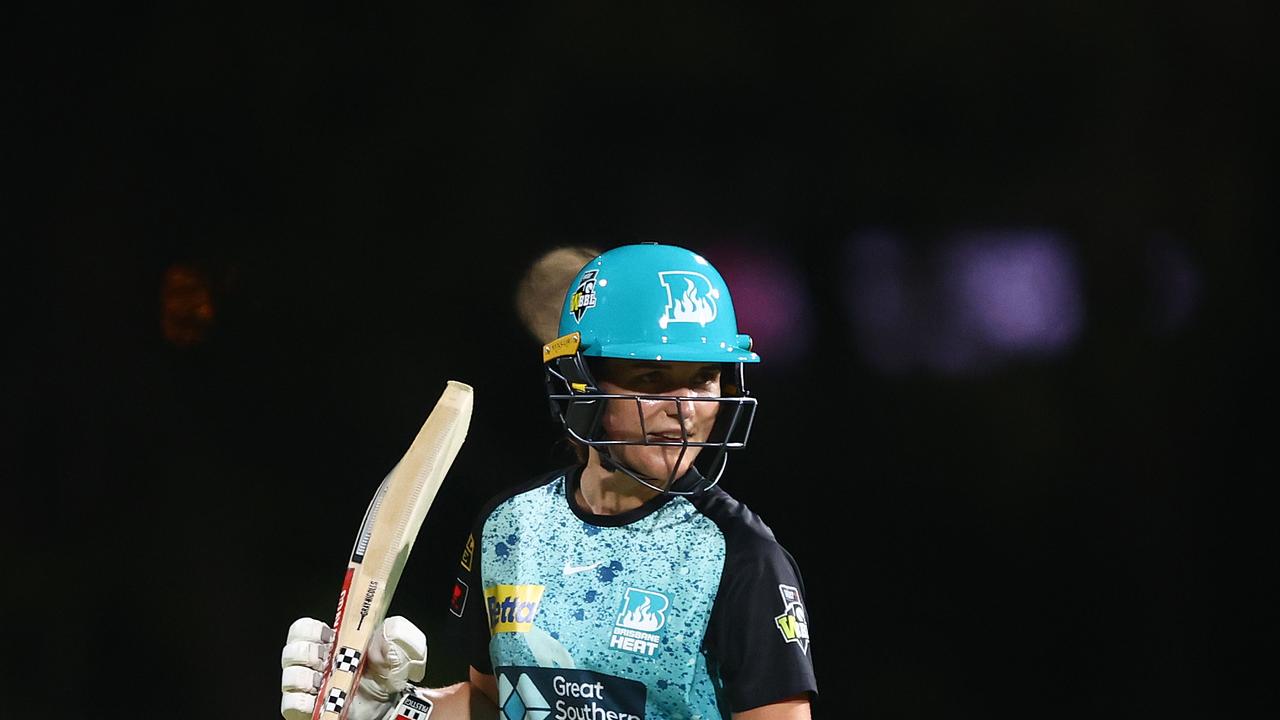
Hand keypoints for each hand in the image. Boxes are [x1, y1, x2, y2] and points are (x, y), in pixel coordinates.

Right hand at [280, 616, 427, 719]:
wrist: (389, 707)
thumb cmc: (385, 676)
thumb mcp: (397, 652)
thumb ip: (395, 636)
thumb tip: (388, 633)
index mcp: (330, 643)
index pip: (303, 629)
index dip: (310, 630)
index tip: (327, 636)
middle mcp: (314, 664)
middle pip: (291, 651)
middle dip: (306, 653)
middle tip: (326, 660)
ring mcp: (307, 688)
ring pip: (289, 677)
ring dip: (304, 677)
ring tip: (324, 682)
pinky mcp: (305, 710)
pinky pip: (290, 704)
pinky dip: (301, 701)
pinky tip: (318, 699)